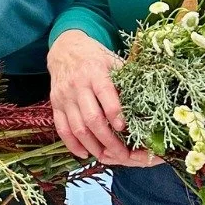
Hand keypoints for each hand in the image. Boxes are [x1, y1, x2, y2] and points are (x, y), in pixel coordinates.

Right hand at [46, 31, 155, 166]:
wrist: (64, 48)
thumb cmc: (94, 56)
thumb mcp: (112, 60)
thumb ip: (126, 79)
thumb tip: (149, 101)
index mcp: (95, 72)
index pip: (105, 95)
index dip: (115, 113)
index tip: (125, 128)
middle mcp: (78, 85)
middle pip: (92, 118)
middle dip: (109, 140)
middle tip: (123, 155)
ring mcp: (64, 97)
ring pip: (77, 128)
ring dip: (93, 146)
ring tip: (107, 157)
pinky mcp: (55, 104)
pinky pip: (62, 128)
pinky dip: (72, 144)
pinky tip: (85, 153)